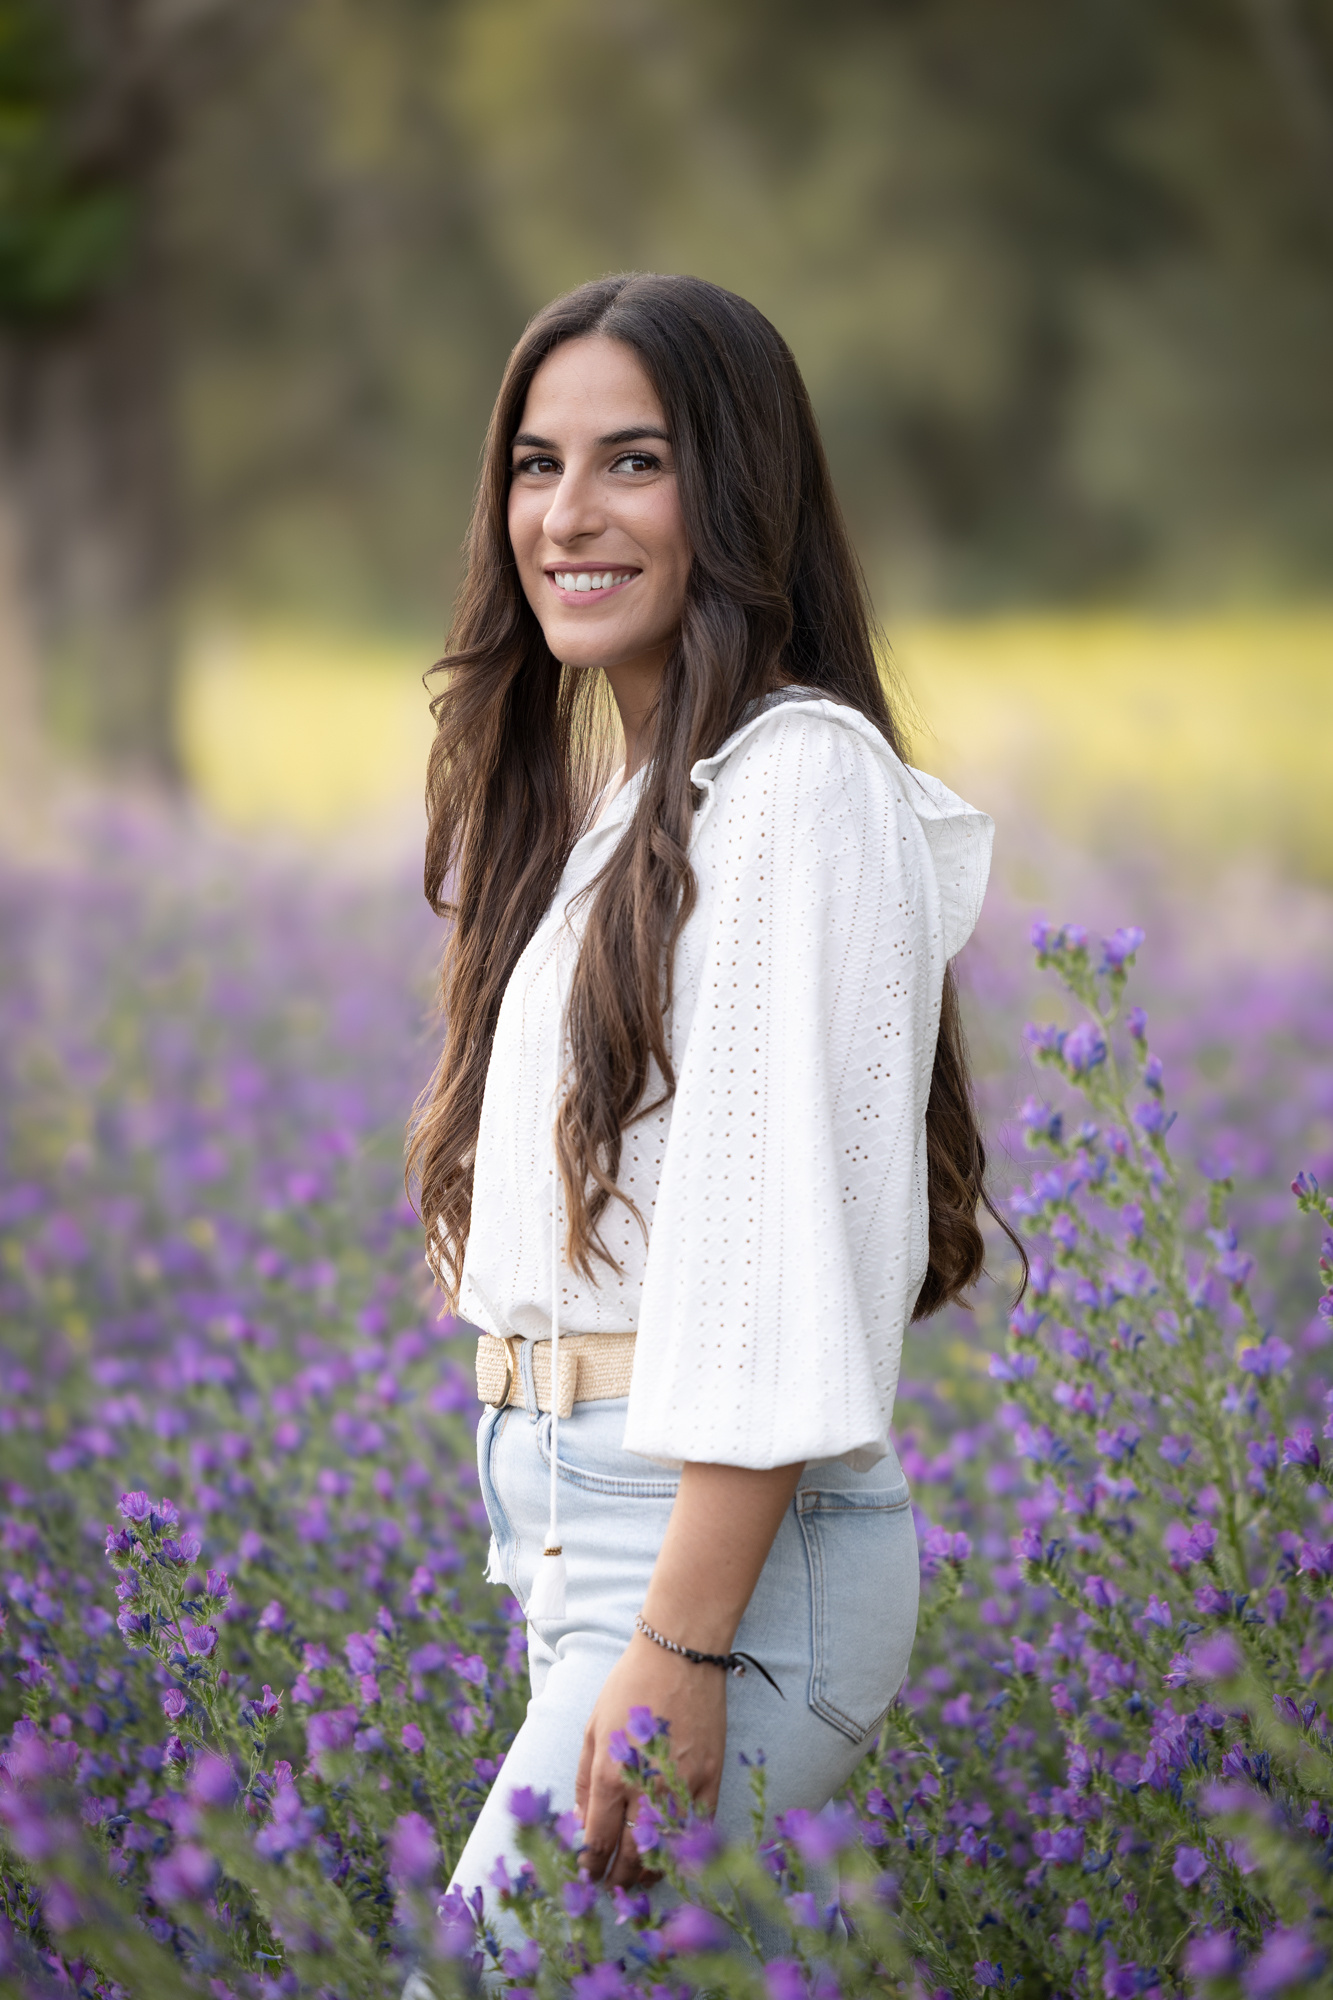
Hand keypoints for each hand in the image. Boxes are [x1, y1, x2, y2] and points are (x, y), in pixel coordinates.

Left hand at [574, 1630, 726, 1885]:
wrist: (680, 1655)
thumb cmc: (630, 1685)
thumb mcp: (592, 1728)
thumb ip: (585, 1779)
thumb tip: (582, 1822)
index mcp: (611, 1774)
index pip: (598, 1841)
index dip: (590, 1866)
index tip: (586, 1876)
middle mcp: (646, 1787)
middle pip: (630, 1856)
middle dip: (617, 1881)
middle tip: (610, 1890)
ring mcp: (682, 1786)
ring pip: (665, 1850)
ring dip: (648, 1874)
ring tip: (637, 1882)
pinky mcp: (710, 1780)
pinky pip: (696, 1830)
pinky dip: (683, 1850)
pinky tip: (671, 1858)